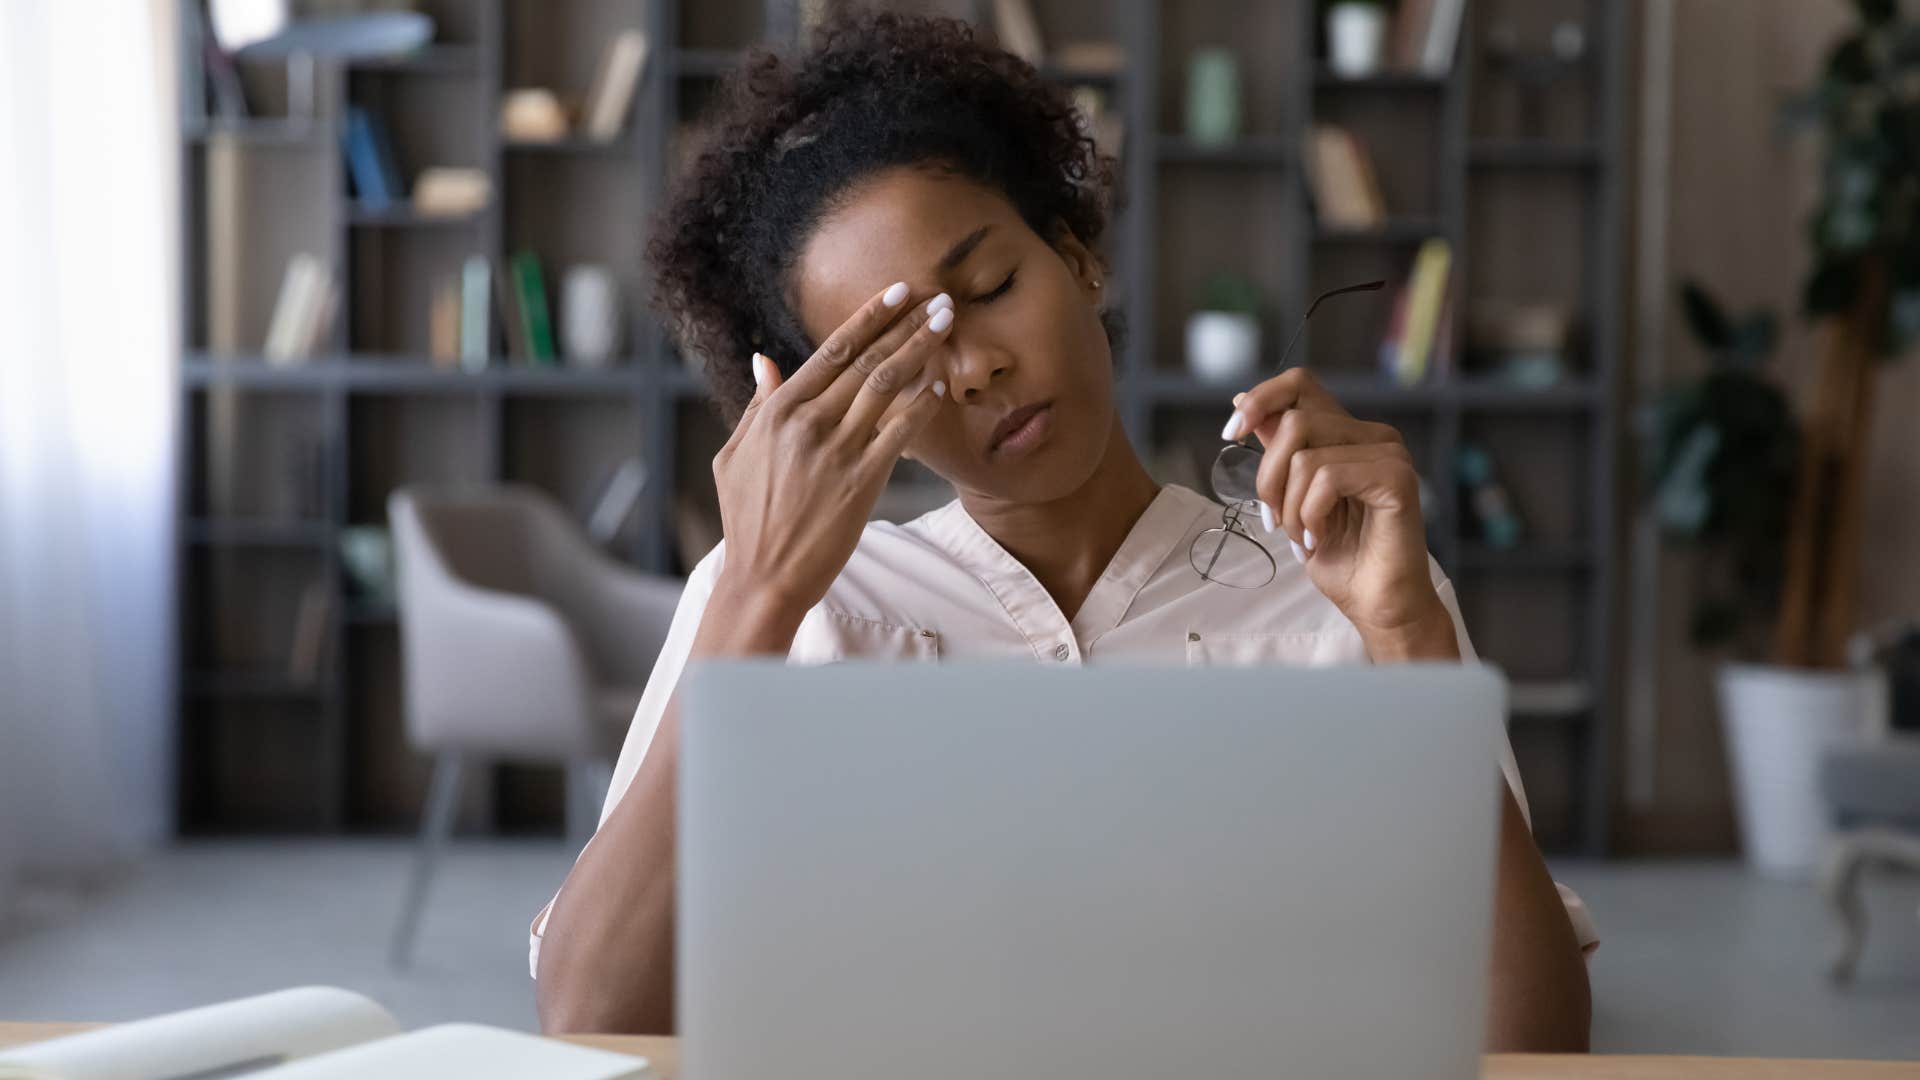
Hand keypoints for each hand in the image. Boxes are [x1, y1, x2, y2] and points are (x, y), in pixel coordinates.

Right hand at [710, 282, 954, 618]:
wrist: (764, 577)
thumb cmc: (747, 518)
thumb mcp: (735, 455)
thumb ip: (758, 406)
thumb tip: (764, 361)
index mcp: (779, 411)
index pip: (832, 350)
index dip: (869, 317)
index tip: (897, 293)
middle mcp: (809, 424)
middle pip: (867, 360)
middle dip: (905, 324)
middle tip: (937, 299)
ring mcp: (837, 452)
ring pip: (887, 387)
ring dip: (920, 351)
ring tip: (946, 326)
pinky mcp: (862, 482)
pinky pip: (900, 433)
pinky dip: (922, 406)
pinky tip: (939, 387)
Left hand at [1224, 369, 1453, 654]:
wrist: (1377, 605)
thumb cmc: (1340, 558)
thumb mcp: (1292, 498)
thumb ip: (1279, 451)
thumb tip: (1242, 402)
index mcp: (1347, 435)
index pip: (1300, 384)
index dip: (1260, 400)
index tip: (1230, 435)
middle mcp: (1372, 435)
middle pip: (1293, 421)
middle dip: (1268, 478)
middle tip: (1275, 521)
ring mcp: (1388, 453)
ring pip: (1305, 454)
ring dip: (1289, 506)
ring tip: (1304, 536)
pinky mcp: (1397, 477)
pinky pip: (1327, 477)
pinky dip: (1310, 513)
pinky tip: (1320, 538)